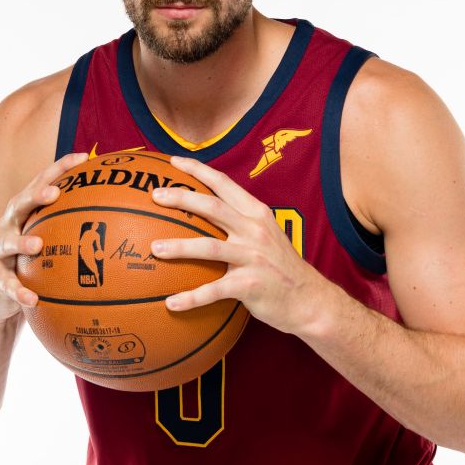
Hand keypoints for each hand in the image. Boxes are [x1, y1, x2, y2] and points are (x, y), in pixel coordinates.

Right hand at [0, 152, 88, 321]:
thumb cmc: (28, 258)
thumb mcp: (45, 237)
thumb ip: (70, 223)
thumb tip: (117, 214)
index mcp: (23, 211)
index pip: (41, 182)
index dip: (60, 168)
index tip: (83, 158)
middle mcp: (7, 225)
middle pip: (18, 204)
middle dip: (34, 197)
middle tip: (53, 194)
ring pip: (7, 243)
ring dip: (22, 243)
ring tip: (37, 245)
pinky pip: (6, 284)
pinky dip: (19, 291)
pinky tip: (33, 299)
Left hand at [149, 155, 331, 335]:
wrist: (310, 300)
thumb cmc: (280, 267)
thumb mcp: (266, 234)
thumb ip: (240, 221)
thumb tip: (204, 212)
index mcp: (256, 214)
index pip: (224, 184)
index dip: (198, 170)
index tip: (173, 161)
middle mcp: (255, 231)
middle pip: (212, 208)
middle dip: (182, 198)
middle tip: (155, 195)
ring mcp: (253, 257)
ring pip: (209, 247)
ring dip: (179, 247)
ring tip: (154, 249)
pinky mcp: (250, 285)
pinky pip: (214, 291)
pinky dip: (191, 297)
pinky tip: (171, 304)